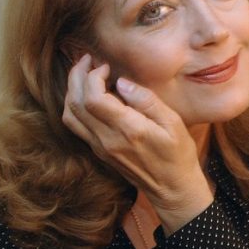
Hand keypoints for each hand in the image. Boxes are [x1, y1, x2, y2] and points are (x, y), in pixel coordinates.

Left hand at [62, 54, 212, 232]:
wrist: (172, 188)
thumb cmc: (178, 154)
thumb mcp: (173, 123)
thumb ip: (146, 100)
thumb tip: (121, 82)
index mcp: (128, 130)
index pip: (93, 98)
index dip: (93, 76)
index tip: (106, 66)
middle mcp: (108, 140)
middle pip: (75, 104)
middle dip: (77, 76)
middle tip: (87, 60)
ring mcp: (100, 147)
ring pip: (70, 115)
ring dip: (72, 90)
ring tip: (84, 74)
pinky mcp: (98, 151)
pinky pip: (76, 126)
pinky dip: (75, 105)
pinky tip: (88, 94)